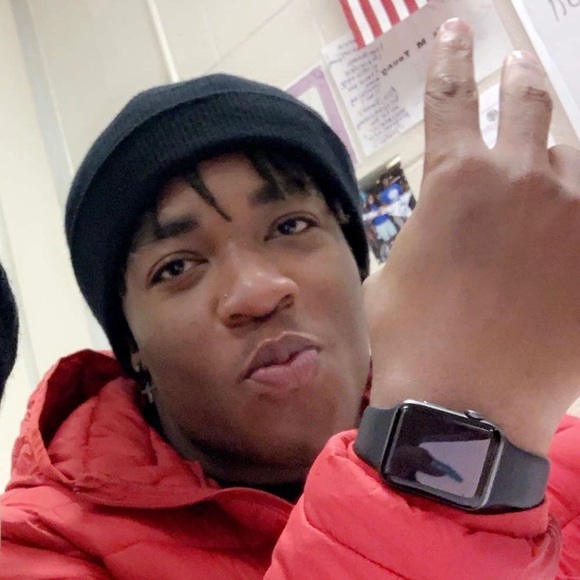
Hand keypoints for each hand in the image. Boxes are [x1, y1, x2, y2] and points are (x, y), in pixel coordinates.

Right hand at [364, 18, 579, 455]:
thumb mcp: (391, 272)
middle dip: (518, 81)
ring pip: (573, 148)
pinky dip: (577, 199)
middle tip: (516, 67)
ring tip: (548, 133)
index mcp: (454, 179)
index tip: (457, 33)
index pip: (450, 97)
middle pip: (526, 104)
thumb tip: (436, 226)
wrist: (462, 402)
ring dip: (556, 137)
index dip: (451, 60)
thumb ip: (420, 233)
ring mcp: (571, 213)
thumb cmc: (410, 337)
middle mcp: (519, 178)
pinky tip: (568, 198)